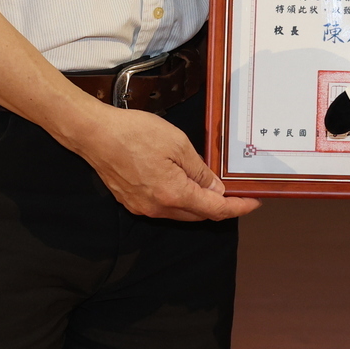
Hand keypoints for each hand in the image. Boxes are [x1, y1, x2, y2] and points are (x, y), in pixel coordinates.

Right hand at [60, 103, 260, 221]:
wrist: (95, 135)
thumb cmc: (135, 133)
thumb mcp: (178, 144)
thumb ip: (199, 170)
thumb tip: (216, 189)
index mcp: (173, 194)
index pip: (214, 209)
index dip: (237, 208)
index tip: (254, 203)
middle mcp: (158, 208)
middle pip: (198, 215)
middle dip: (221, 207)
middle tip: (239, 193)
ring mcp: (143, 207)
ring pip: (181, 212)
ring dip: (200, 203)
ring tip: (216, 187)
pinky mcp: (132, 202)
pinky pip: (165, 207)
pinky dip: (181, 199)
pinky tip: (187, 184)